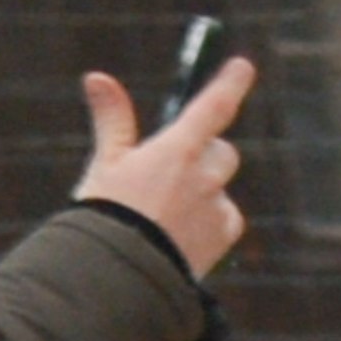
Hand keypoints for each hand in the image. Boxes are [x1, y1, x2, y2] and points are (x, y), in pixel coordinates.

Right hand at [74, 55, 252, 276]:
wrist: (120, 274)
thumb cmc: (105, 215)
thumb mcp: (105, 164)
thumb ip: (112, 120)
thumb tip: (97, 77)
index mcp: (176, 151)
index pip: (214, 106)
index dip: (230, 83)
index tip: (242, 66)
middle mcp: (204, 175)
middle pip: (221, 151)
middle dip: (205, 154)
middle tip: (172, 169)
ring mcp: (217, 206)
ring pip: (219, 187)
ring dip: (202, 191)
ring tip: (163, 215)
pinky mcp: (223, 234)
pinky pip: (224, 217)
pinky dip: (207, 221)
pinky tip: (177, 236)